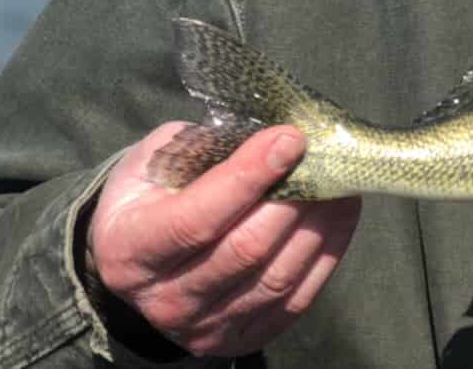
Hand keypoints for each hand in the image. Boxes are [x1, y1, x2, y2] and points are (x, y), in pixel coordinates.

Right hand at [86, 122, 360, 357]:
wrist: (137, 256)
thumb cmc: (152, 193)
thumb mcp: (157, 158)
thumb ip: (206, 147)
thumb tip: (273, 134)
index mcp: (131, 248)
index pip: (197, 218)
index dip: (249, 176)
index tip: (290, 139)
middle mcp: (164, 298)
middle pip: (246, 250)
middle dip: (295, 198)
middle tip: (326, 158)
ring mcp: (204, 326)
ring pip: (277, 278)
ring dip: (319, 226)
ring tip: (341, 183)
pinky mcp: (241, 337)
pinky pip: (296, 299)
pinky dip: (327, 254)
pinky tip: (341, 215)